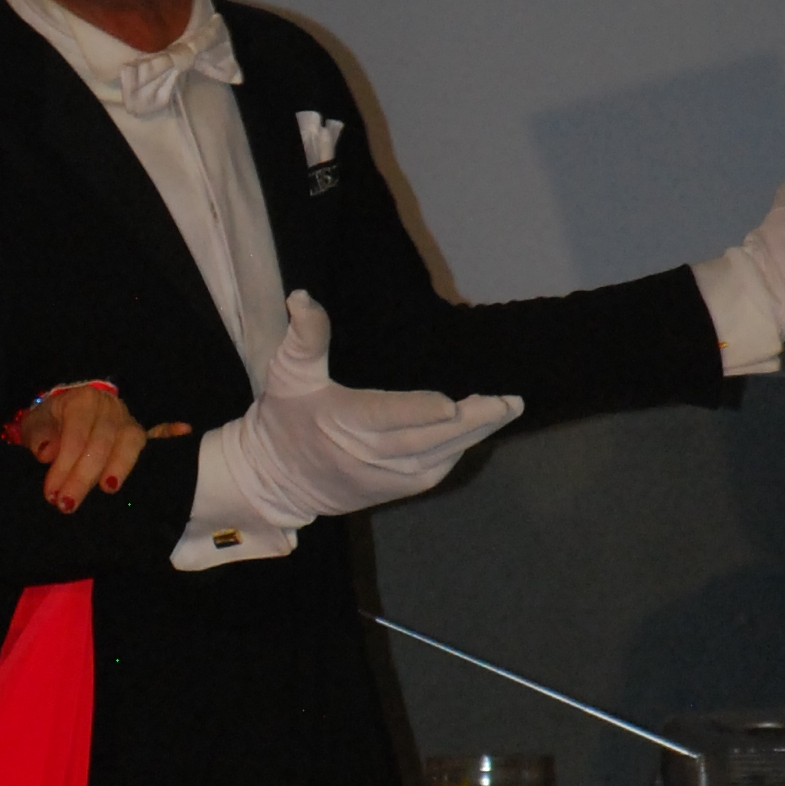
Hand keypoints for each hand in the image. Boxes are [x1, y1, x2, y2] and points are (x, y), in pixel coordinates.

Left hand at [14, 382, 156, 511]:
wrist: (65, 413)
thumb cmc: (50, 423)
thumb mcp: (35, 425)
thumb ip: (38, 436)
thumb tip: (48, 452)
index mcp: (82, 401)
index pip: (75, 436)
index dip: (63, 466)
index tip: (52, 494)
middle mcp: (109, 407)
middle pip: (101, 442)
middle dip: (84, 476)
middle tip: (68, 504)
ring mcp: (128, 420)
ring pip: (130, 441)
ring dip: (120, 466)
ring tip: (109, 488)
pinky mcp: (141, 434)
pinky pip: (160, 432)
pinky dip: (170, 433)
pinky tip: (184, 431)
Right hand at [205, 293, 521, 527]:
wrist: (276, 481)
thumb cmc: (284, 421)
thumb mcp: (288, 374)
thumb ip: (305, 336)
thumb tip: (302, 296)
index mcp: (342, 422)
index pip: (385, 417)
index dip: (418, 412)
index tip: (451, 404)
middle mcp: (368, 455)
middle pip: (426, 439)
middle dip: (472, 420)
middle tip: (509, 402)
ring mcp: (386, 477)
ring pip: (438, 456)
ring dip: (475, 434)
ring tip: (506, 408)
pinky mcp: (396, 489)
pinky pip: (435, 469)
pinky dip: (458, 449)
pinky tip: (479, 428)